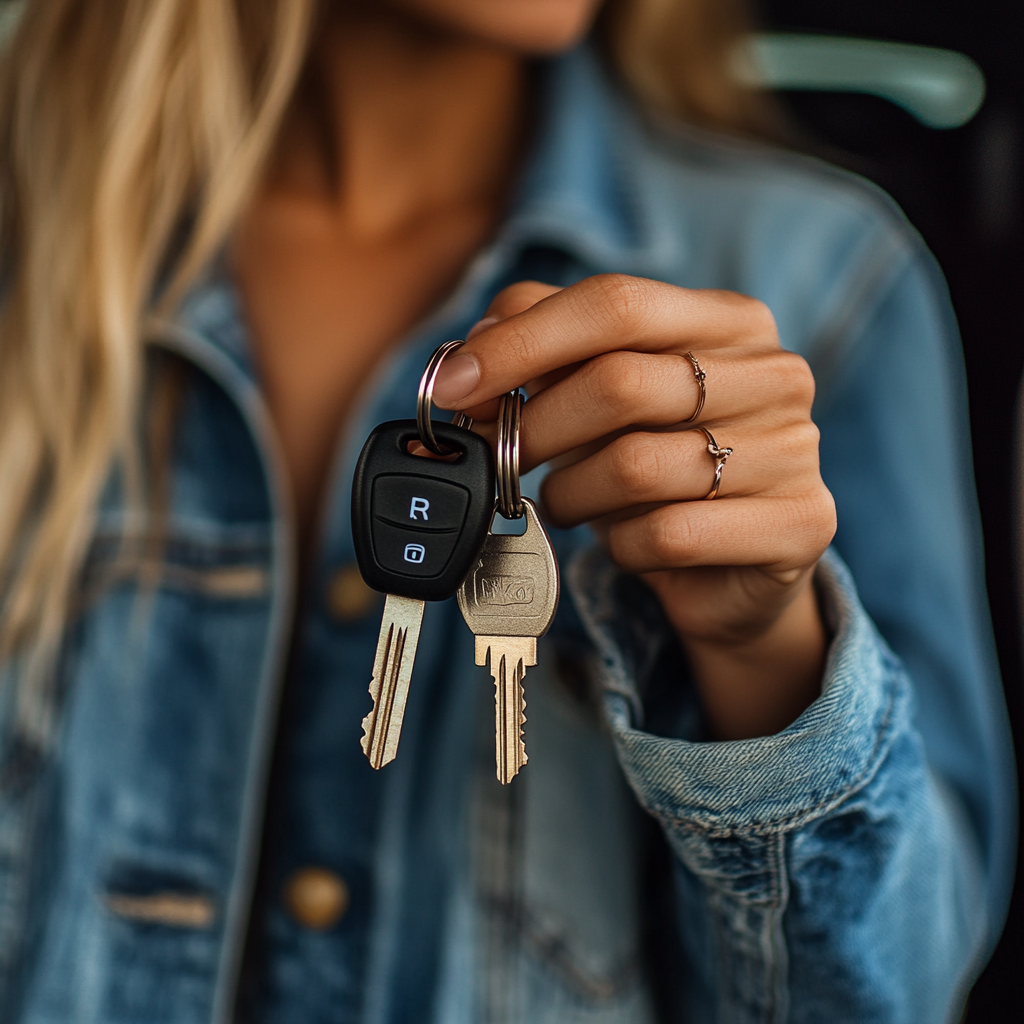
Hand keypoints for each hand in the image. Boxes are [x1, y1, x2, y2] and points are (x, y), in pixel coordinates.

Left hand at [433, 275, 836, 738]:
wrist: (735, 565)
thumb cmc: (659, 467)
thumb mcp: (601, 396)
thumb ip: (544, 353)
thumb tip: (467, 353)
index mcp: (729, 321)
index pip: (615, 303)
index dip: (521, 343)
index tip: (452, 385)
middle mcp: (774, 374)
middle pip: (619, 382)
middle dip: (533, 428)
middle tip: (497, 459)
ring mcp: (795, 450)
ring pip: (635, 466)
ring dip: (572, 494)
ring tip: (566, 502)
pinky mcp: (800, 524)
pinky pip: (667, 535)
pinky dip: (619, 547)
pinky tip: (621, 542)